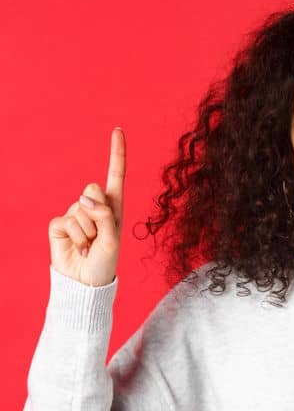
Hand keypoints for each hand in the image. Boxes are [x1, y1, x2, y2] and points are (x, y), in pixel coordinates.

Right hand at [48, 127, 125, 287]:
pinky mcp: (59, 224)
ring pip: (80, 208)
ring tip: (90, 245)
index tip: (117, 129)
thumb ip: (104, 216)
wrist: (85, 281)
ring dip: (88, 231)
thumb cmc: (105, 261)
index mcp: (114, 207)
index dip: (116, 153)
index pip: (116, 175)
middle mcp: (95, 207)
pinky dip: (76, 236)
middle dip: (98, 213)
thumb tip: (85, 198)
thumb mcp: (112, 239)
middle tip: (100, 236)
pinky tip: (77, 247)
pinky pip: (66, 220)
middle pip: (93, 189)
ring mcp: (75, 213)